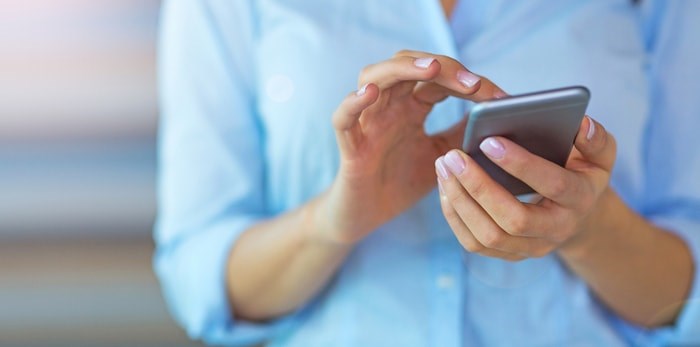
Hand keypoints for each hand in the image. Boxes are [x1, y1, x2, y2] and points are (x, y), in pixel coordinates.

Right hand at [315, 50, 506, 244]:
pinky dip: (352, 102)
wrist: (367, 216)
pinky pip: (343, 118)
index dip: (467, 80)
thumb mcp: (443, 156)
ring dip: (402, 68)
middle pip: (408, 66)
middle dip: (442, 67)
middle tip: (473, 83)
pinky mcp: (349, 146)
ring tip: (432, 69)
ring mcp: (367, 122)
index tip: (500, 98)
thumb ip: (463, 134)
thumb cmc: (401, 182)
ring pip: (373, 77)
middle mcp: (388, 106)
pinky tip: (370, 92)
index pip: (438, 78)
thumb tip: (499, 117)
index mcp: (411, 107)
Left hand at [436, 116, 616, 259]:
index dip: (520, 164)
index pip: (552, 184)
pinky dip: (454, 215)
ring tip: (443, 167)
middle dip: (478, 186)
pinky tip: (445, 186)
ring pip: (488, 236)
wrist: (576, 215)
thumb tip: (582, 124)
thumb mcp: (598, 155)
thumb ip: (595, 139)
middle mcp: (556, 230)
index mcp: (580, 199)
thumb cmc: (580, 173)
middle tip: (453, 157)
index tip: (488, 140)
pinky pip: (474, 243)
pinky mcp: (508, 254)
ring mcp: (531, 248)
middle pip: (513, 219)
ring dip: (460, 201)